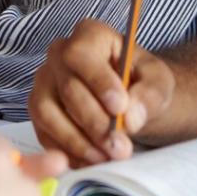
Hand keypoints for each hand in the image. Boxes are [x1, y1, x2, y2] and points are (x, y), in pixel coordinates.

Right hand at [29, 18, 174, 166]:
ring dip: (78, 141)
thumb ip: (149, 95)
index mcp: (89, 35)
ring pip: (48, 112)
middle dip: (95, 122)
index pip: (81, 54)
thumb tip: (130, 117)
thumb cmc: (141, 83)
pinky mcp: (39, 112)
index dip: (98, 82)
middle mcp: (59, 55)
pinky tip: (92, 160)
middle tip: (120, 147)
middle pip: (68, 88)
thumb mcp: (157, 82)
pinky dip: (67, 152)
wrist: (130, 102)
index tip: (121, 107)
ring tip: (107, 156)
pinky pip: (44, 133)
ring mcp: (44, 83)